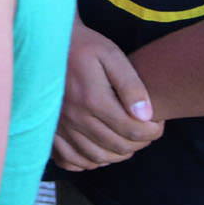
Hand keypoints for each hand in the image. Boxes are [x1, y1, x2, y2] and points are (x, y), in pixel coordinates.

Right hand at [52, 18, 164, 171]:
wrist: (45, 42)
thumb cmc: (83, 46)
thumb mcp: (111, 55)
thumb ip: (131, 85)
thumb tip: (146, 116)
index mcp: (92, 99)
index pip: (133, 130)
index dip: (153, 131)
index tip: (158, 122)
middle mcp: (74, 117)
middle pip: (117, 147)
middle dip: (140, 142)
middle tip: (145, 130)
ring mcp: (59, 126)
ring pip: (96, 158)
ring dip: (118, 155)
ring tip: (127, 140)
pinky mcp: (49, 130)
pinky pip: (70, 160)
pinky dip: (88, 162)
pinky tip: (99, 150)